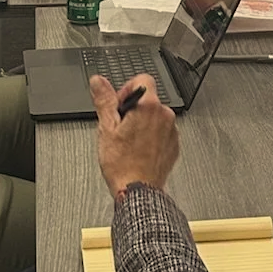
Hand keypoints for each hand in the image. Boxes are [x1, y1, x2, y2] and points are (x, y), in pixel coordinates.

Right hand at [91, 75, 178, 200]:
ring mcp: (172, 131)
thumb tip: (98, 82)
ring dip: (143, 123)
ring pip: (155, 116)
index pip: (142, 79)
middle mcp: (164, 116)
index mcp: (149, 107)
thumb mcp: (107, 128)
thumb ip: (104, 100)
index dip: (127, 89)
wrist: (138, 191)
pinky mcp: (174, 145)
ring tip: (128, 141)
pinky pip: (162, 132)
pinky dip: (152, 136)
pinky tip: (138, 149)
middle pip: (148, 99)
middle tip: (120, 126)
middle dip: (133, 109)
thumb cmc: (123, 164)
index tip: (119, 104)